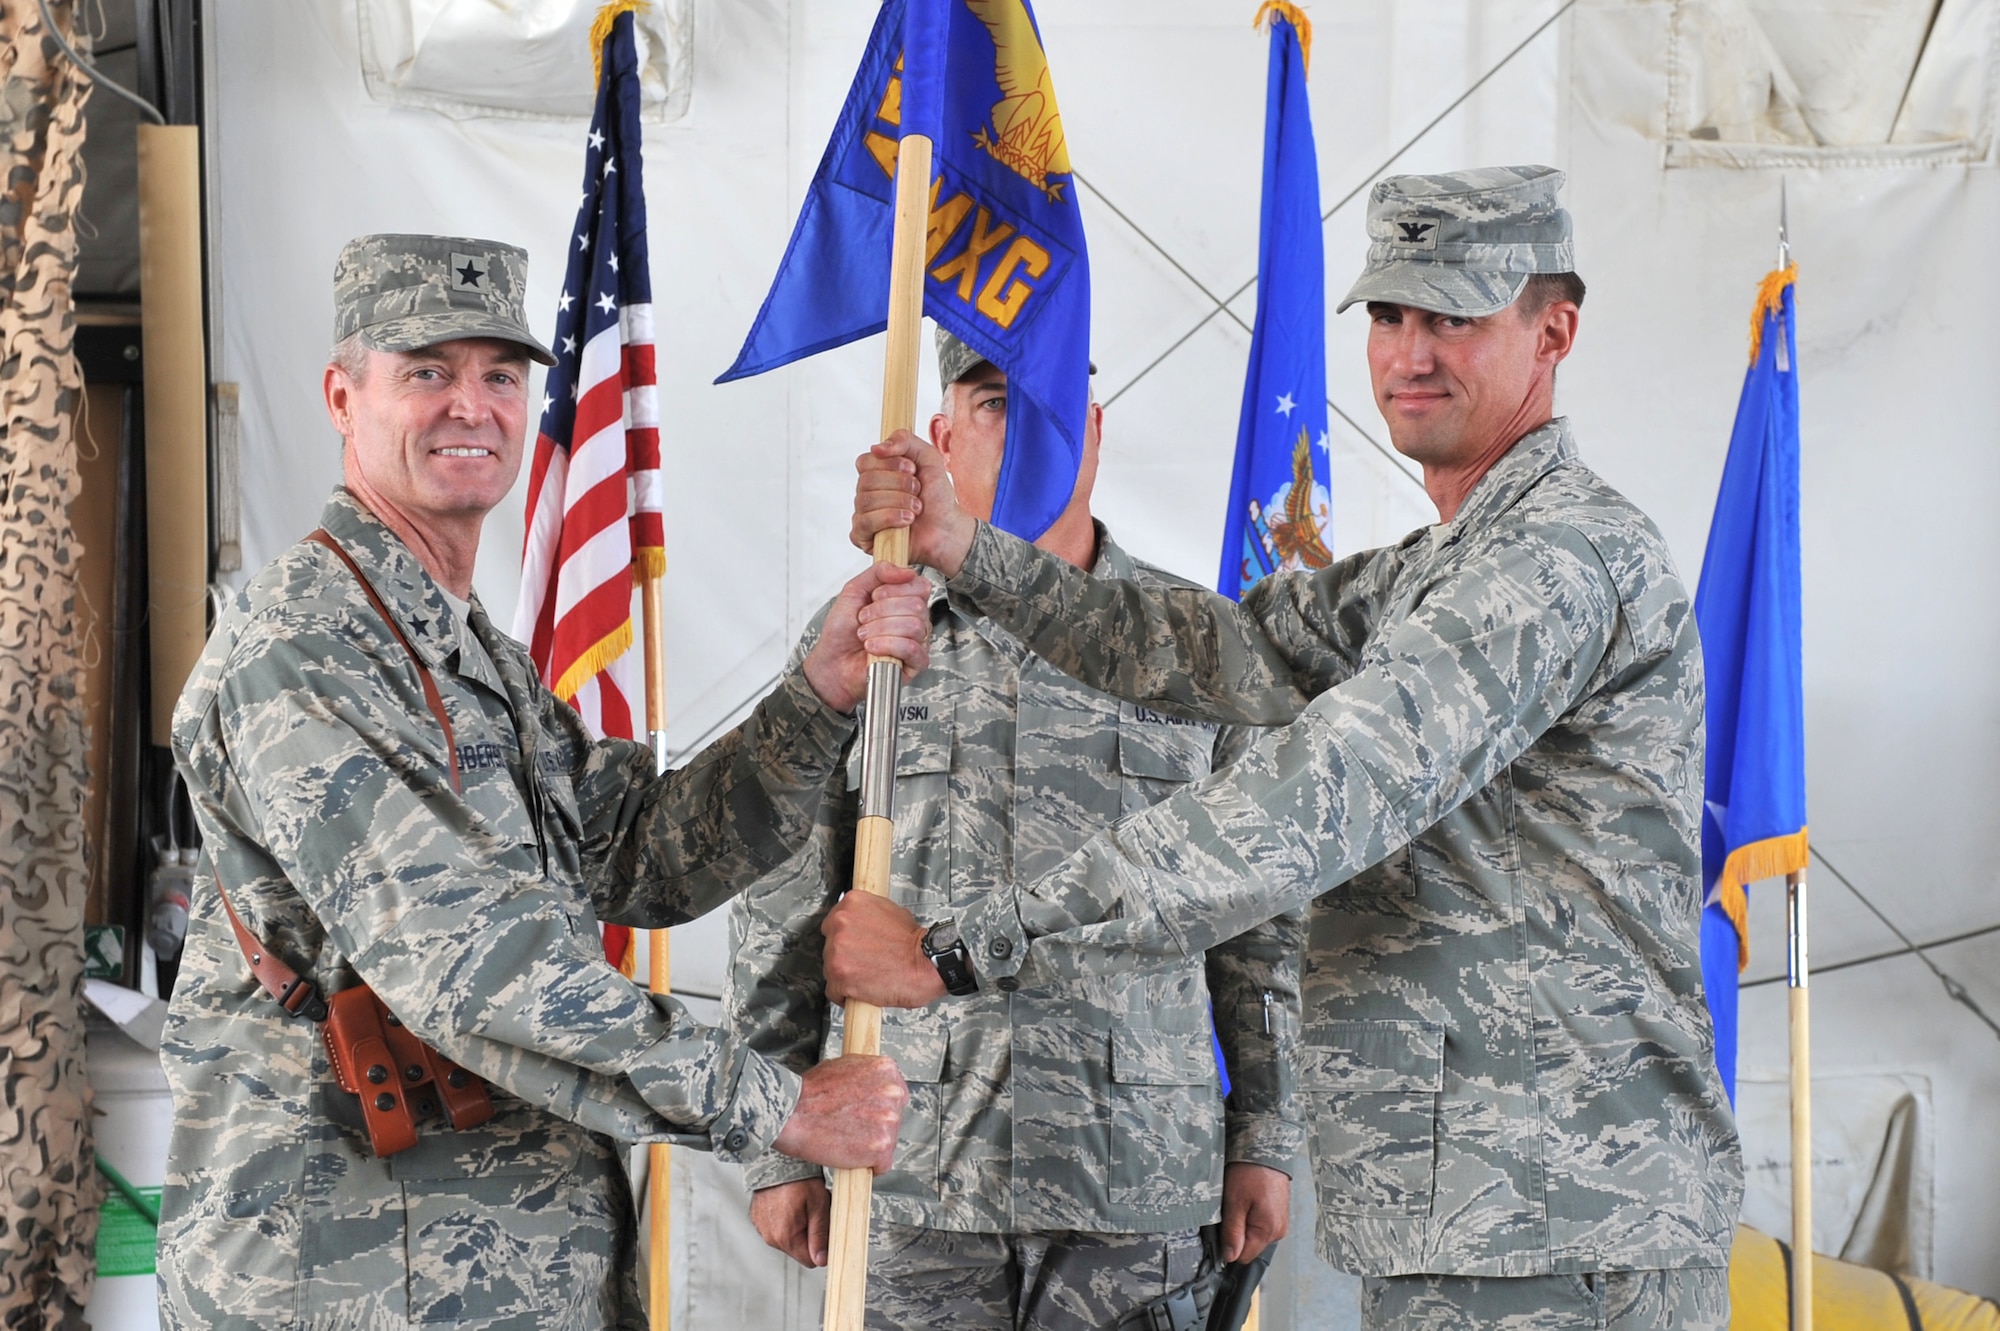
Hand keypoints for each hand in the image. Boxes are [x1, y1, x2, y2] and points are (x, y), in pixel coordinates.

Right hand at [749, 1178, 830, 1267]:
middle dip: (810, 1236)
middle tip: (813, 1213)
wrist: (776, 1160)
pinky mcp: (758, 1220)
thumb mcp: (818, 1205)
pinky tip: (789, 1204)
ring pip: (788, 1240)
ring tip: (801, 1206)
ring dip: (798, 1228)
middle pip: (799, 1250)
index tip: (825, 1230)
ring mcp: (762, 1229)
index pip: (810, 1261)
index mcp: (785, 1236)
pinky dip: (786, 1221)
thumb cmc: (798, 1179)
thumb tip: (822, 1260)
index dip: (822, 1248)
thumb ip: (820, 1235)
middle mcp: (770, 1237)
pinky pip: (777, 1229)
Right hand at [769, 1054, 907, 1172]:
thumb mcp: (843, 1065)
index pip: (896, 1093)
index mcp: (886, 1069)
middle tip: (852, 1127)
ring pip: (889, 1140)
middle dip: (876, 1125)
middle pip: (895, 1116)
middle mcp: (892, 1092)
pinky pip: (883, 1164)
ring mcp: (889, 1120)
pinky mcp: (881, 1147)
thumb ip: (866, 1075)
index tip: (867, 1113)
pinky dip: (869, 1165)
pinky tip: (850, 1155)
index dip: (879, 1106)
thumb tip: (872, 1084)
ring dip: (871, 1144)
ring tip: (846, 1139)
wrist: (792, 1114)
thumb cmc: (809, 1092)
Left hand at [801, 561, 931, 712]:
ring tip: (865, 635)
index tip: (874, 596)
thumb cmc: (842, 631)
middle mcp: (915, 620)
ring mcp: (918, 641)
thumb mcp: (854, 590)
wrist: (832, 662)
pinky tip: (872, 648)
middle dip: (881, 611)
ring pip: (914, 626)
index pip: (920, 586)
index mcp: (905, 601)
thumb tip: (906, 571)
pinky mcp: (915, 663)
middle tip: (863, 619)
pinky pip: (912, 649)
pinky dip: (887, 646)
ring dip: (881, 629)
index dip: (895, 589)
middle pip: (916, 605)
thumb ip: (878, 572)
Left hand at [822, 891, 946, 1007]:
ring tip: (868, 974)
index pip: (833, 921)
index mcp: (851, 904)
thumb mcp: (892, 911)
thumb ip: (868, 915)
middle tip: (865, 960)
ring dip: (845, 974)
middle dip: (845, 954)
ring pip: (829, 967)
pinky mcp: (839, 976)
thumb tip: (860, 922)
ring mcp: (837, 951)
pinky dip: (845, 994)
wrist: (925, 964)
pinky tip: (861, 990)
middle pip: (829, 944)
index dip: (845, 936)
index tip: (852, 943)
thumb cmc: (914, 943)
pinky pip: (833, 990)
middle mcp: (840, 924)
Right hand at [852, 431, 976, 574]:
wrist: (948, 528)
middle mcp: (866, 494)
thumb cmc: (936, 495)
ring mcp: (862, 515)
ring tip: (917, 508)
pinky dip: (889, 518)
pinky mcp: (862, 537)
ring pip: (866, 501)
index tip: (913, 469)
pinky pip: (865, 523)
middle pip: (866, 481)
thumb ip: (905, 440)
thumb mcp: (928, 458)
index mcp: (876, 474)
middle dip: (899, 485)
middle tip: (918, 491)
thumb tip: (876, 448)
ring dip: (898, 501)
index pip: (864, 462)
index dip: (888, 464)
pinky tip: (907, 520)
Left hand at [1218, 1162, 1290, 1263]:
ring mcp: (1280, 1222)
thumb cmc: (1250, 1172)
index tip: (1222, 1226)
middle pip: (1250, 1247)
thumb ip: (1233, 1232)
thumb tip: (1230, 1257)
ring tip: (1240, 1201)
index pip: (1243, 1257)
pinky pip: (1260, 1225)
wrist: (1267, 1148)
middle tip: (1231, 1209)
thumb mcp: (1234, 1202)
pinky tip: (1247, 1200)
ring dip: (1243, 1224)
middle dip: (1236, 1233)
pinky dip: (1250, 1216)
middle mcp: (1278, 1231)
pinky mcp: (1278, 1213)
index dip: (1228, 1245)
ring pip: (1254, 1235)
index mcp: (1269, 1231)